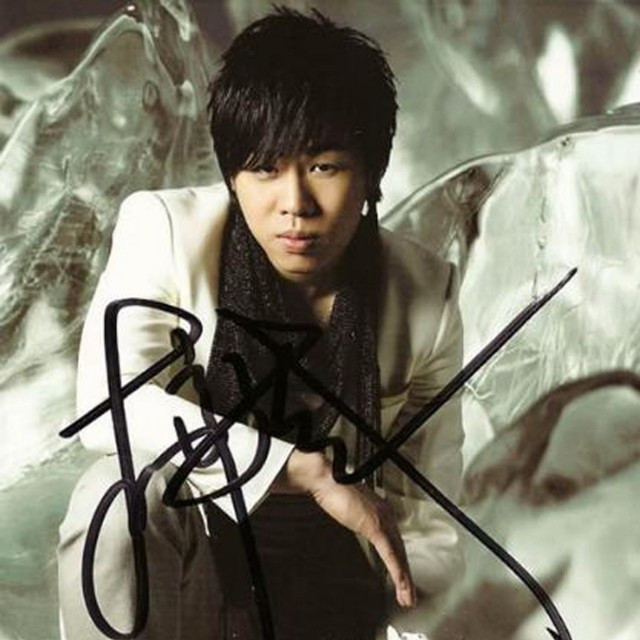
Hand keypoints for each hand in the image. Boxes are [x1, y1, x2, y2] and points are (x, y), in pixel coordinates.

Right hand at [271, 450, 416, 607]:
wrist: (327, 479)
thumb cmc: (333, 489)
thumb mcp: (349, 506)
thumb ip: (357, 513)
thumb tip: (356, 516)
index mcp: (381, 511)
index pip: (395, 542)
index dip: (400, 563)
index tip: (402, 579)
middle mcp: (386, 515)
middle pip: (400, 551)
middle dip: (406, 576)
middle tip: (409, 596)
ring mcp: (382, 520)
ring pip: (398, 556)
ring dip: (404, 580)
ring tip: (407, 598)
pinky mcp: (375, 526)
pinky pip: (390, 554)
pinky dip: (397, 572)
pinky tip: (401, 585)